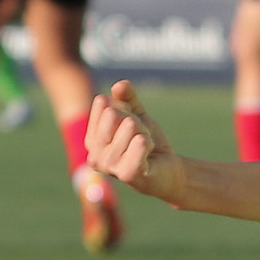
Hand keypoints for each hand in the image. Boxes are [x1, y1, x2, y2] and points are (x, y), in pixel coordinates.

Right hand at [86, 80, 183, 200]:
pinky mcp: (127, 174)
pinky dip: (148, 142)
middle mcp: (95, 154)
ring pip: (130, 126)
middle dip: (134, 121)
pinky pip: (139, 143)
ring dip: (144, 133)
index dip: (123, 110)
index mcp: (92, 139)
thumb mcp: (137, 115)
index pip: (104, 104)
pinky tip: (149, 152)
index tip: (131, 126)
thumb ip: (127, 98)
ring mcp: (109, 166)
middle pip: (113, 113)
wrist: (167, 169)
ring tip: (146, 147)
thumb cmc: (146, 143)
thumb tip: (119, 85)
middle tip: (140, 137)